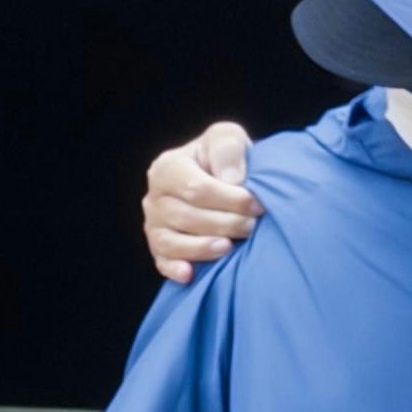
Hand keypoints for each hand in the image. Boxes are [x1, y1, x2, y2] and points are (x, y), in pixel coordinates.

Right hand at [144, 122, 262, 282]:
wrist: (222, 181)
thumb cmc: (225, 159)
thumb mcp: (228, 138)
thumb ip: (228, 149)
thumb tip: (231, 180)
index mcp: (168, 167)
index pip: (196, 189)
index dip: (230, 200)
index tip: (258, 204)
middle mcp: (154, 197)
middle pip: (187, 217)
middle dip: (225, 224)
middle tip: (252, 226)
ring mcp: (154, 225)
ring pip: (173, 242)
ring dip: (204, 248)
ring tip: (230, 247)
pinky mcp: (158, 248)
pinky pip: (162, 262)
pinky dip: (175, 269)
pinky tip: (190, 273)